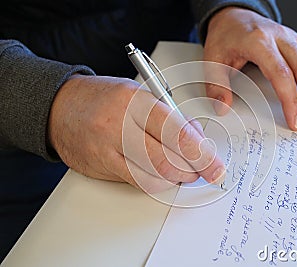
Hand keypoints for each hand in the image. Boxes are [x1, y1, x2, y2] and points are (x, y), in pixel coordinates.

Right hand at [48, 74, 224, 192]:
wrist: (60, 107)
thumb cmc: (103, 98)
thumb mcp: (139, 93)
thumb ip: (169, 115)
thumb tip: (197, 136)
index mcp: (134, 101)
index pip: (176, 132)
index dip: (201, 153)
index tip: (215, 165)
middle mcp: (120, 125)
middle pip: (166, 158)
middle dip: (192, 170)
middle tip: (203, 171)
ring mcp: (107, 148)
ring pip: (153, 175)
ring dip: (176, 178)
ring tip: (184, 172)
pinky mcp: (101, 166)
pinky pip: (137, 182)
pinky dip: (157, 182)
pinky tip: (163, 176)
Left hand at [204, 7, 296, 131]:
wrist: (234, 15)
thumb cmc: (226, 37)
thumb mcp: (212, 59)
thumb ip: (216, 84)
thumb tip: (222, 107)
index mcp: (258, 42)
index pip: (281, 74)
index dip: (290, 100)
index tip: (294, 121)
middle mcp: (280, 37)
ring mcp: (292, 38)